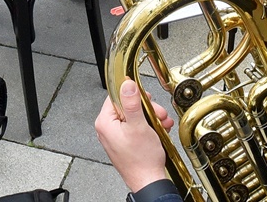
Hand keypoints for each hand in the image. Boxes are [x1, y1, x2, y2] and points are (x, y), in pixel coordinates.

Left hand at [95, 79, 173, 193]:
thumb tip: (127, 85)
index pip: (116, 97)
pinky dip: (148, 127)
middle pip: (127, 106)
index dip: (133, 95)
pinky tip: (159, 130)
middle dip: (146, 109)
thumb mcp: (139, 126)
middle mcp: (107, 129)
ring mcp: (116, 137)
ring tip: (161, 124)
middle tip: (158, 114)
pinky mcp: (124, 143)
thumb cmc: (142, 160)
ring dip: (151, 118)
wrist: (149, 182)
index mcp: (105, 123)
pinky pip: (136, 128)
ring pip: (134, 117)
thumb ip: (131, 103)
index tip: (146, 98)